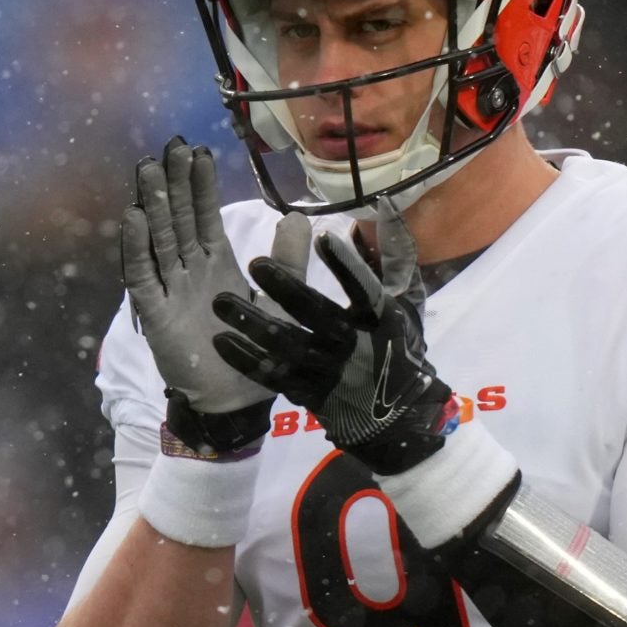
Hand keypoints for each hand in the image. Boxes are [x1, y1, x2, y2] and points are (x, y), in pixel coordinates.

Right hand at [120, 139, 294, 455]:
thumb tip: (298, 216)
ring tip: (149, 169)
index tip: (197, 151)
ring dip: (152, 205)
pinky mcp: (155, 314)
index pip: (204, 215)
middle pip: (177, 219)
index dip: (200, 185)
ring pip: (158, 240)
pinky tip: (132, 218)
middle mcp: (189, 271)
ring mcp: (169, 290)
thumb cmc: (257, 354)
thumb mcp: (282, 302)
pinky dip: (136, 248)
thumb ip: (287, 261)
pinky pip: (142, 277)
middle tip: (168, 146)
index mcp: (217, 264)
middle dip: (173, 184)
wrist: (237, 402)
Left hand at [211, 205, 455, 474]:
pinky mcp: (308, 393)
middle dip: (287, 289)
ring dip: (252, 324)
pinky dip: (245, 359)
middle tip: (255, 264)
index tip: (324, 238)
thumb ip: (395, 258)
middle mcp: (354, 345)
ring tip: (221, 303)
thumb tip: (385, 207)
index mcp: (380, 319)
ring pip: (287, 347)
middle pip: (318, 315)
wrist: (394, 419)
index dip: (347, 265)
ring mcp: (328, 373)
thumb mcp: (404, 304)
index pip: (365, 289)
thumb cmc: (397, 350)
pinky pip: (272, 376)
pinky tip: (221, 340)